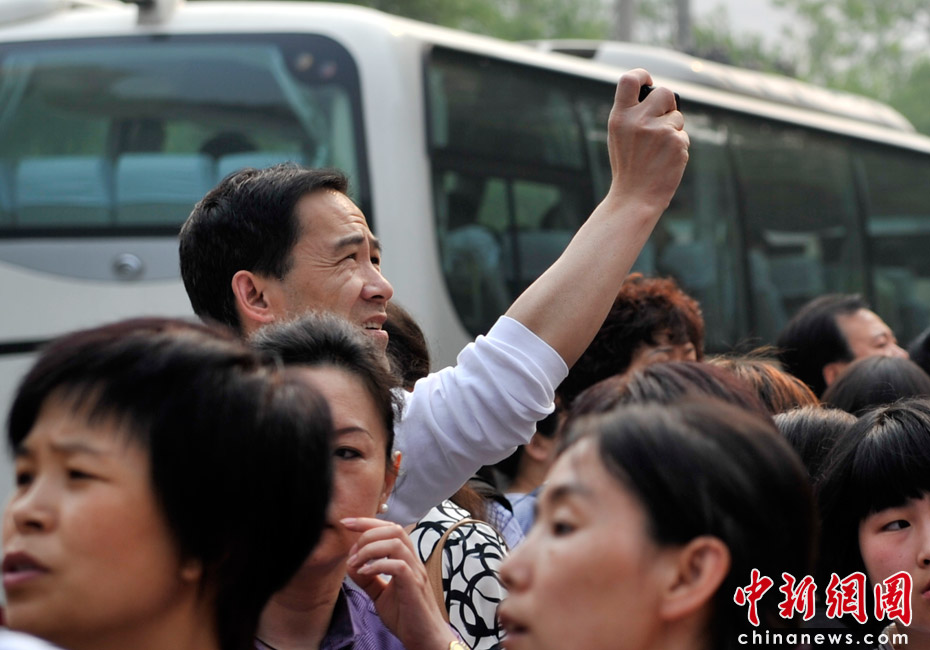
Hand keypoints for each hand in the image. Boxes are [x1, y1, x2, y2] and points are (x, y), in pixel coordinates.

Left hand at [343, 517, 459, 649]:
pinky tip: (365, 573)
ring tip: (355, 563)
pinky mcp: (414, 586)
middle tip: (350, 547)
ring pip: (396, 542)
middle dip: (367, 530)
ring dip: (370, 548)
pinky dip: (377, 565)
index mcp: (406, 559)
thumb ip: (367, 579)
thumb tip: (351, 564)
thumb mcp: (380, 595)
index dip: (367, 522)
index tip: (346, 522)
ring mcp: (415, 572)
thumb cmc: (406, 616)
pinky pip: (398, 565)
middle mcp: (413, 561)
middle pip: (394, 528)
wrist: (424, 638)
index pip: (390, 529)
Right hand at [606, 68, 689, 212]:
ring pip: (677, 117)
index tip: (648, 80)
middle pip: (664, 93)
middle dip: (668, 104)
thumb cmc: (628, 168)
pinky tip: (666, 161)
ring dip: (674, 130)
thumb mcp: (619, 137)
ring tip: (659, 151)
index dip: (642, 74)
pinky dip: (679, 147)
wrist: (634, 198)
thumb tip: (655, 96)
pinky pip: (684, 136)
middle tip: (662, 121)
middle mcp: (638, 120)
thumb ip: (632, 114)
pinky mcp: (677, 142)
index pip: (630, 80)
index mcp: (620, 117)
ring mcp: (659, 131)